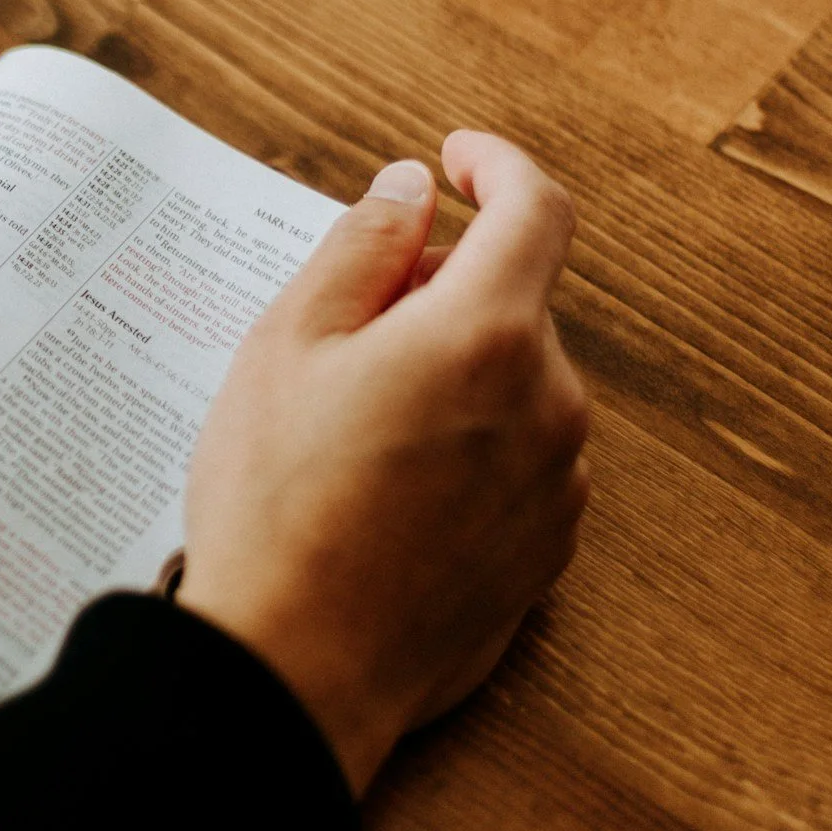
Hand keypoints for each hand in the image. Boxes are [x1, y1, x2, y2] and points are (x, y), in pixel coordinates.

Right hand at [178, 132, 588, 795]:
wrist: (294, 669)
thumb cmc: (275, 504)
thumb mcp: (286, 346)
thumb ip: (360, 249)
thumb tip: (410, 192)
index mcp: (485, 334)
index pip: (535, 208)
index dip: (497, 167)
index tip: (455, 162)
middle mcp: (547, 403)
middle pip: (513, 302)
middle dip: (440, 290)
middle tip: (342, 329)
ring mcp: (556, 484)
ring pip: (514, 384)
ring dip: (452, 372)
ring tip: (350, 426)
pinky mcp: (547, 551)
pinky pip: (517, 460)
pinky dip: (466, 445)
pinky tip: (383, 488)